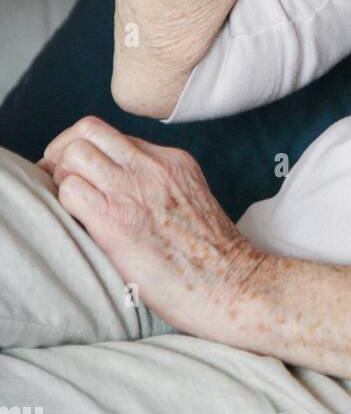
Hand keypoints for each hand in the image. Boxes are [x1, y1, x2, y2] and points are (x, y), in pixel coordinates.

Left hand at [38, 116, 268, 345]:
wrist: (231, 284)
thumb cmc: (211, 257)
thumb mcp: (191, 199)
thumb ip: (160, 185)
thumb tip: (122, 192)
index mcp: (172, 160)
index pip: (113, 135)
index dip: (85, 150)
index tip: (76, 172)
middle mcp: (152, 166)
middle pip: (87, 130)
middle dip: (61, 151)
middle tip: (56, 180)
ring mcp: (134, 190)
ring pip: (72, 154)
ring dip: (57, 176)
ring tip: (63, 203)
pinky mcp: (116, 221)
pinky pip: (70, 192)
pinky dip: (61, 203)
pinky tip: (72, 223)